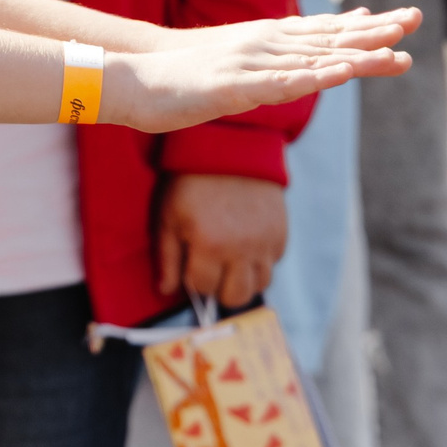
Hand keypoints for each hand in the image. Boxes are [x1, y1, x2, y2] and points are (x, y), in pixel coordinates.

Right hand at [111, 10, 414, 133]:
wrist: (134, 76)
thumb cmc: (180, 72)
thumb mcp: (230, 60)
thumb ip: (262, 56)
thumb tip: (289, 56)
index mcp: (263, 39)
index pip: (323, 31)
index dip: (364, 26)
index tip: (402, 20)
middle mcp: (264, 44)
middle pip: (328, 38)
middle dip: (374, 32)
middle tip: (415, 19)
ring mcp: (251, 64)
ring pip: (315, 58)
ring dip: (356, 55)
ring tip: (394, 50)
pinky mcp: (236, 86)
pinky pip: (282, 84)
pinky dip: (315, 76)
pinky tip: (341, 73)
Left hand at [156, 174, 288, 307]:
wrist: (231, 148)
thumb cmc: (192, 182)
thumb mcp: (169, 216)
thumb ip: (167, 257)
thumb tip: (166, 289)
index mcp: (209, 245)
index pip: (203, 287)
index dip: (193, 278)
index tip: (191, 264)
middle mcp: (241, 249)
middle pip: (235, 297)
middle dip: (219, 289)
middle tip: (212, 270)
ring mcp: (265, 242)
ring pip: (259, 285)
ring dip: (243, 280)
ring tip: (230, 261)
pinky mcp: (281, 233)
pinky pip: (273, 264)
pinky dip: (260, 262)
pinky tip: (246, 244)